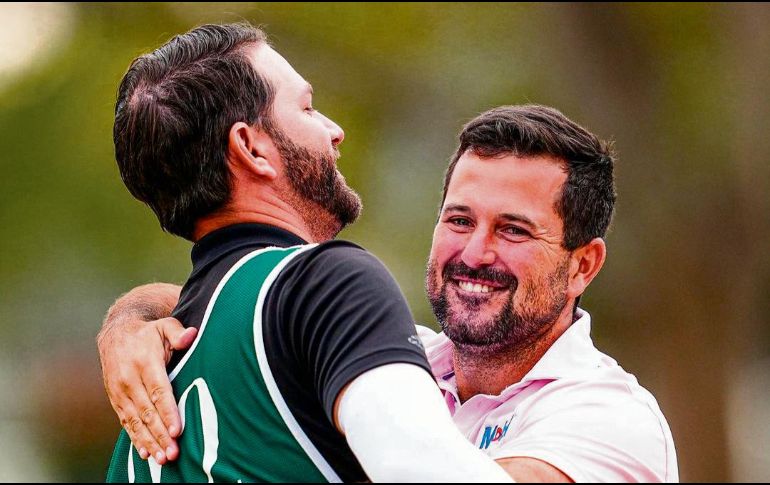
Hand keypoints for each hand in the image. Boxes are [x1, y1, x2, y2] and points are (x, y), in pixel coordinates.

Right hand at [98, 316, 196, 463]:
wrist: (116, 333)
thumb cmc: (148, 332)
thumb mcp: (165, 325)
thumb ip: (178, 332)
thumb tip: (191, 335)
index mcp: (144, 362)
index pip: (158, 391)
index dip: (168, 412)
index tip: (177, 430)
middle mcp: (129, 379)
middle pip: (147, 411)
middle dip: (160, 434)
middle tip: (173, 453)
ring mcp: (120, 391)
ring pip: (136, 421)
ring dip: (149, 441)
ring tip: (162, 459)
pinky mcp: (115, 399)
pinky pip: (125, 422)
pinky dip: (135, 438)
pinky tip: (146, 453)